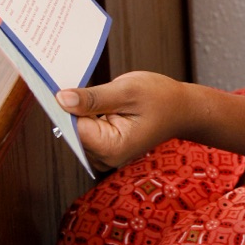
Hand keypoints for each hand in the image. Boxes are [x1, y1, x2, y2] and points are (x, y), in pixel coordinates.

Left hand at [55, 70, 190, 170]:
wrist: (183, 109)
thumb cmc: (162, 99)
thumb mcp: (127, 91)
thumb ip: (93, 98)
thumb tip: (61, 99)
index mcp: (112, 148)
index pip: (74, 128)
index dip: (69, 106)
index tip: (64, 86)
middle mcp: (106, 158)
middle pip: (73, 131)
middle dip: (76, 108)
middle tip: (89, 87)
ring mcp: (106, 155)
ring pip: (78, 130)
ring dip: (83, 111)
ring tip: (106, 96)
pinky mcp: (105, 148)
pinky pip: (87, 130)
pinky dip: (89, 115)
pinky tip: (105, 104)